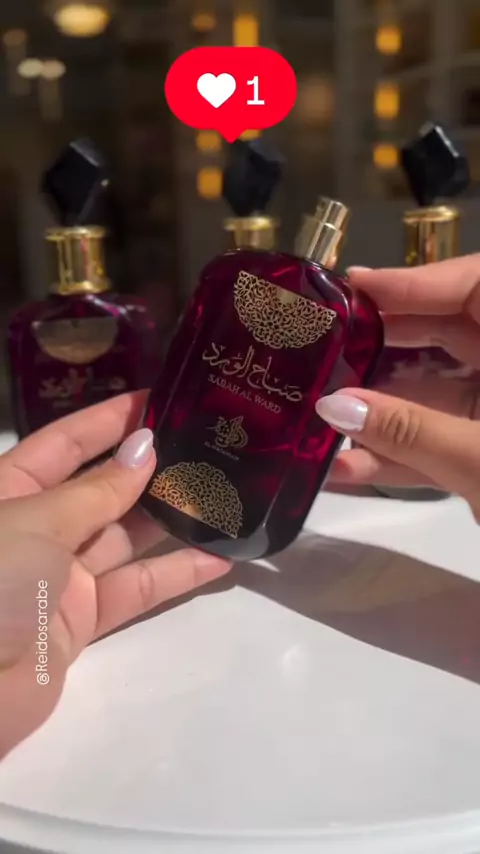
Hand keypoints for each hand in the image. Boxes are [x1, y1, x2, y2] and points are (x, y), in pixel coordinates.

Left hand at [0, 392, 230, 757]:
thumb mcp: (37, 521)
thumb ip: (97, 490)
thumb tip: (145, 449)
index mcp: (9, 492)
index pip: (64, 444)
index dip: (109, 420)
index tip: (159, 400)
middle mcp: (35, 529)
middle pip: (100, 490)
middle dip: (148, 469)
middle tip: (206, 446)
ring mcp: (59, 576)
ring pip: (124, 539)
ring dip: (170, 519)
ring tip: (222, 495)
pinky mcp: (81, 621)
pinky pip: (134, 590)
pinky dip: (174, 575)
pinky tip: (218, 558)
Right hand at [315, 255, 479, 515]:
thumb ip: (411, 433)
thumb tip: (332, 405)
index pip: (475, 286)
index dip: (410, 283)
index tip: (347, 289)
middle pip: (449, 336)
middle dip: (381, 349)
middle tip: (318, 348)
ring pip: (441, 396)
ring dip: (380, 415)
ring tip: (312, 416)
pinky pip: (446, 444)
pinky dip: (402, 458)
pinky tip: (344, 469)